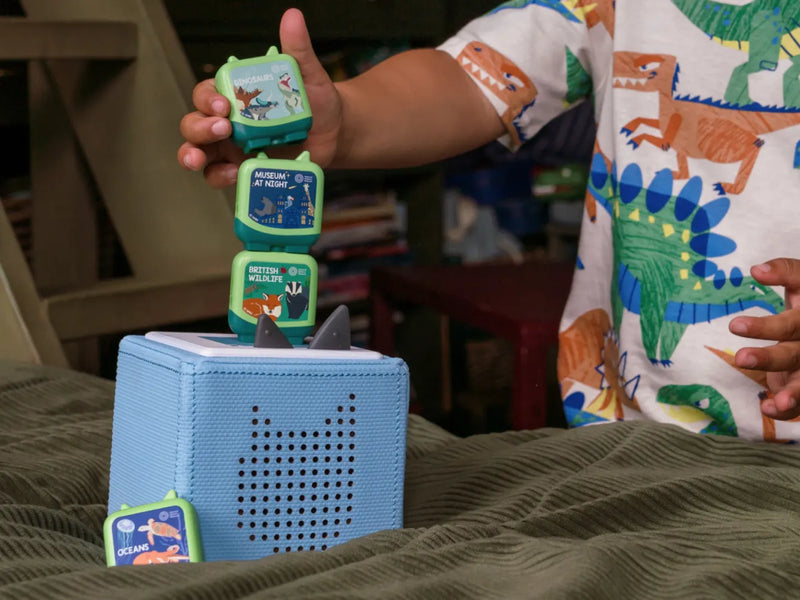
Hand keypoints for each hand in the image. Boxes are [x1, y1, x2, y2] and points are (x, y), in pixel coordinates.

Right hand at [177, 8, 342, 187]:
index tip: (225, 105)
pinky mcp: (245, 170)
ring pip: (199, 152)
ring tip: (201, 160)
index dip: (208, 99)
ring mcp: (232, 149)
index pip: (207, 94)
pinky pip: (221, 176)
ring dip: (193, 155)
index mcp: (235, 95)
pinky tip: (233, 175)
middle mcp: (227, 122)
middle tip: (222, 129)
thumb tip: (293, 17)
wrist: (335, 133)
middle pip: (194, 124)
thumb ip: (297, 50)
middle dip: (199, 127)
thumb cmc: (317, 101)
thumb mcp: (309, 75)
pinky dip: (220, 177)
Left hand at [729, 259, 799, 419]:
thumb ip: (785, 272)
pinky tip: (768, 409)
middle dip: (770, 346)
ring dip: (792, 391)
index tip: (757, 273)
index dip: (782, 277)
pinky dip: (787, 407)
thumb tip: (757, 270)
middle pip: (796, 338)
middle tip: (739, 348)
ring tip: (770, 398)